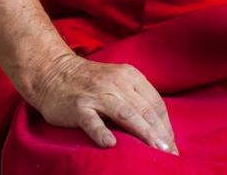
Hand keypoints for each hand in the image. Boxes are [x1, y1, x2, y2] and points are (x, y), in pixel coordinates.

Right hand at [29, 53, 177, 152]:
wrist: (54, 72)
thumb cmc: (91, 82)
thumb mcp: (118, 82)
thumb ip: (136, 97)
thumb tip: (158, 126)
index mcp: (130, 76)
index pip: (155, 103)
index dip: (166, 126)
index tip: (172, 145)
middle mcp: (117, 83)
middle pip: (144, 110)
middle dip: (160, 134)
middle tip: (169, 155)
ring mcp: (97, 94)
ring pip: (126, 114)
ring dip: (143, 134)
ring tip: (155, 151)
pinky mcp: (78, 106)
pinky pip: (92, 121)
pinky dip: (101, 132)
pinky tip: (110, 144)